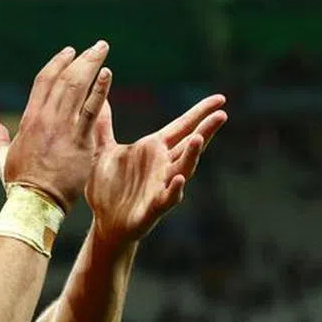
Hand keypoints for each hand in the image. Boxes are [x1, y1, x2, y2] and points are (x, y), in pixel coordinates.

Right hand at [0, 42, 111, 211]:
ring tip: (103, 50)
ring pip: (77, 86)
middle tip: (97, 46)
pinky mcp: (79, 140)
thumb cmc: (19, 184)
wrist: (34, 202)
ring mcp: (62, 127)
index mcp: (29, 119)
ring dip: (92, 65)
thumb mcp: (3, 159)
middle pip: (64, 78)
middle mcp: (45, 117)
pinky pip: (92, 109)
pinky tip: (107, 74)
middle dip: (81, 58)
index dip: (57, 63)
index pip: (43, 81)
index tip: (69, 52)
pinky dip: (99, 89)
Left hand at [86, 95, 226, 249]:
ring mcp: (161, 186)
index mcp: (153, 149)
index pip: (181, 127)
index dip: (199, 113)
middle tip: (221, 114)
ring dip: (191, 155)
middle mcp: (163, 166)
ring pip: (183, 169)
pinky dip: (175, 189)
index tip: (220, 99)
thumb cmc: (109, 187)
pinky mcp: (154, 207)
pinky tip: (179, 179)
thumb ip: (103, 126)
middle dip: (205, 130)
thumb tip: (99, 99)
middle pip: (190, 145)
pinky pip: (168, 197)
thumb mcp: (103, 151)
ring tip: (198, 139)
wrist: (105, 223)